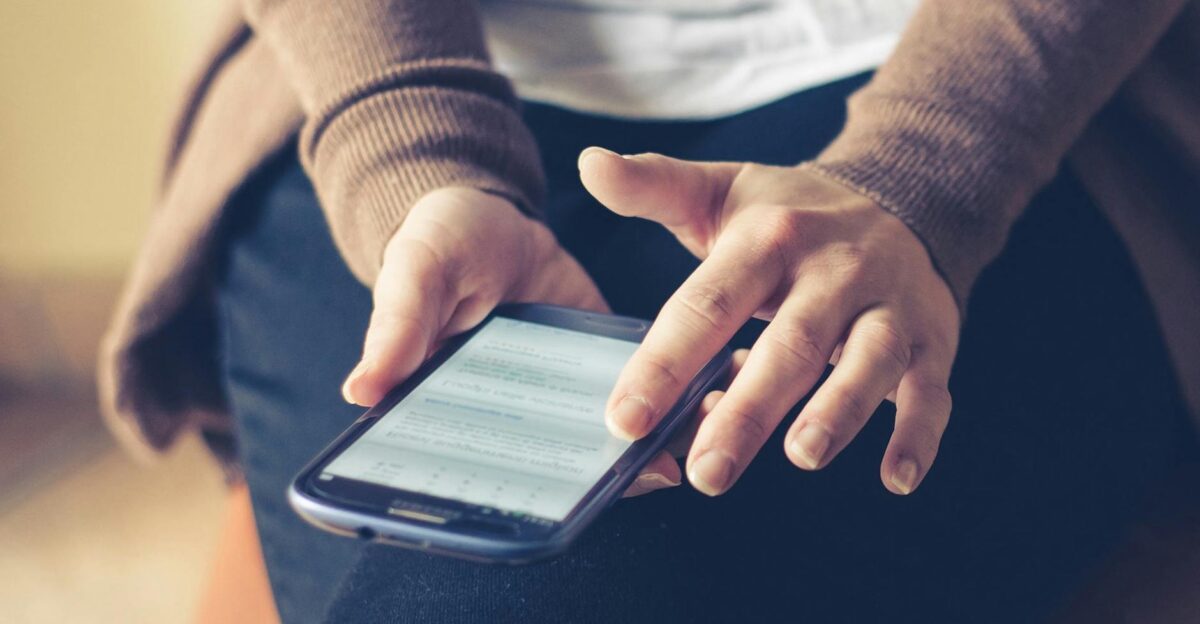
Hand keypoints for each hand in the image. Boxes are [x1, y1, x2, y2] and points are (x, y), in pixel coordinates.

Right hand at [338, 187, 679, 495]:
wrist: (493, 212)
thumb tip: (361, 390)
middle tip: (656, 470)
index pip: (489, 466)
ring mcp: (567, 391)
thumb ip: (398, 326)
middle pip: (562, 463)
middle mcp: (518, 413)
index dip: (526, 491)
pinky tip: (716, 389)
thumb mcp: (416, 272)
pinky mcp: (607, 359)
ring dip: (653, 439)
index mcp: (460, 408)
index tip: (567, 499)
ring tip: (698, 435)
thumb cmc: (437, 244)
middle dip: (608, 473)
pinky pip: (645, 388)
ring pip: (610, 433)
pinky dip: (677, 395)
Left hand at [579, 148, 960, 496]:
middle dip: (748, 411)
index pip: (708, 304)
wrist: (903, 194)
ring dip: (839, 411)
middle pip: (789, 343)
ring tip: (801, 456)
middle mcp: (831, 272)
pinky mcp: (931, 339)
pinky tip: (896, 478)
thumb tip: (589, 163)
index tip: (625, 419)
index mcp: (768, 239)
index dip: (664, 363)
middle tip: (706, 471)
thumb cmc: (791, 213)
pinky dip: (918, 434)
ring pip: (868, 361)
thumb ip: (653, 186)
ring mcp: (886, 306)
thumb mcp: (721, 191)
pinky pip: (930, 390)